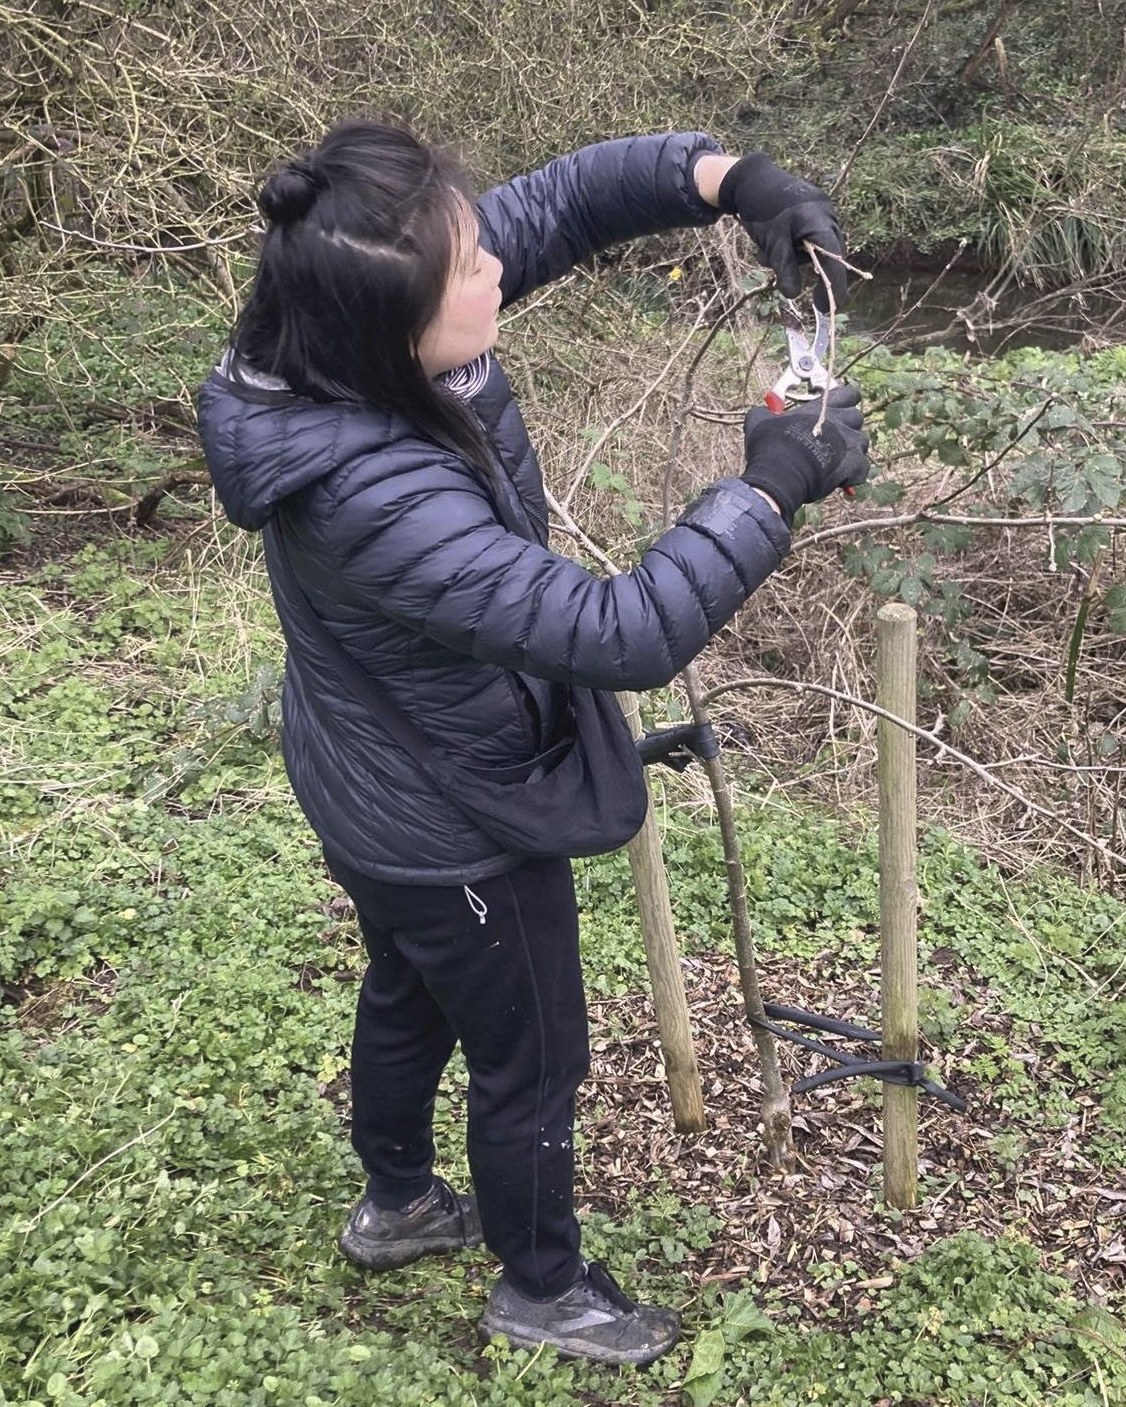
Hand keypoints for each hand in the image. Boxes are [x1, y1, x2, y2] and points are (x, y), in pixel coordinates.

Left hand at [718, 152, 846, 307]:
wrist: (752, 178)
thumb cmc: (761, 208)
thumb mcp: (771, 243)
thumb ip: (785, 268)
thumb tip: (793, 295)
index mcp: (820, 222)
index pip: (834, 260)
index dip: (833, 287)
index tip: (825, 308)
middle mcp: (827, 217)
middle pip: (825, 256)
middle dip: (799, 266)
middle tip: (781, 276)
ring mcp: (822, 214)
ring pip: (812, 250)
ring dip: (789, 257)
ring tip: (765, 247)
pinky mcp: (813, 213)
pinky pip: (808, 239)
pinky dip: (790, 246)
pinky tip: (772, 240)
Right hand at [741, 386, 869, 526]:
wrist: (780, 475)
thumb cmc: (771, 447)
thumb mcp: (759, 423)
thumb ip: (764, 412)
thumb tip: (761, 411)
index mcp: (821, 409)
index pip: (848, 393)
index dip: (846, 399)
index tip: (838, 407)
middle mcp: (839, 422)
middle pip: (857, 417)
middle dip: (849, 426)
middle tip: (834, 437)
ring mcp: (849, 444)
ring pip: (862, 442)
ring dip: (853, 450)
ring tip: (837, 460)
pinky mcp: (853, 466)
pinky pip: (862, 469)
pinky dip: (854, 474)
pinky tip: (842, 480)